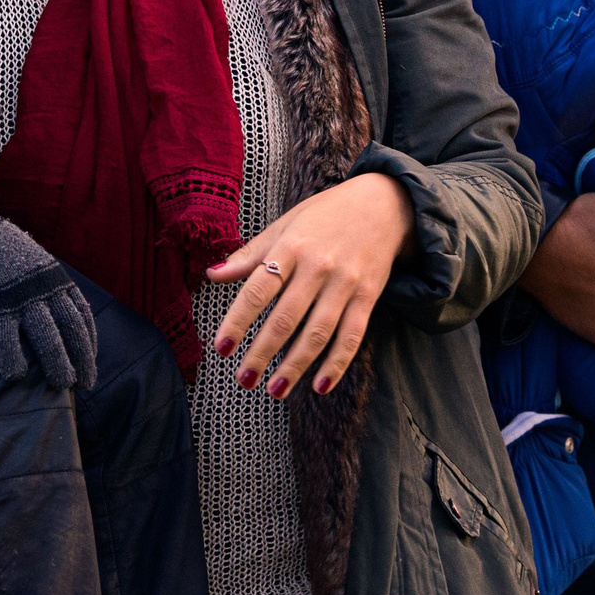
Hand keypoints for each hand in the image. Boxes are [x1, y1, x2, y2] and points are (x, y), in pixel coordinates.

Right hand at [0, 190, 98, 390]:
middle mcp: (45, 288)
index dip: (88, 342)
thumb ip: (49, 287)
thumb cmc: (3, 253)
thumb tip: (59, 312)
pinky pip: (6, 336)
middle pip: (70, 328)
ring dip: (56, 362)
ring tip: (61, 385)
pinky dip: (12, 357)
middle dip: (80, 357)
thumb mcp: (36, 266)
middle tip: (83, 383)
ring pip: (46, 335)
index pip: (81, 315)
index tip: (90, 363)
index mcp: (57, 279)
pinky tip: (16, 376)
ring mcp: (21, 297)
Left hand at [207, 171, 412, 397]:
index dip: (238, 321)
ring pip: (317, 333)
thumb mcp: (285, 225)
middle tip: (244, 379)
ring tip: (275, 389)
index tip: (221, 349)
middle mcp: (317, 266)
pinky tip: (320, 386)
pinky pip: (351, 336)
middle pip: (286, 318)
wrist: (382, 204)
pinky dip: (337, 364)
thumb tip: (212, 274)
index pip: (258, 289)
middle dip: (262, 352)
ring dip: (295, 365)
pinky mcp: (368, 296)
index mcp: (291, 247)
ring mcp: (345, 283)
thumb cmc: (325, 216)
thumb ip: (250, 254)